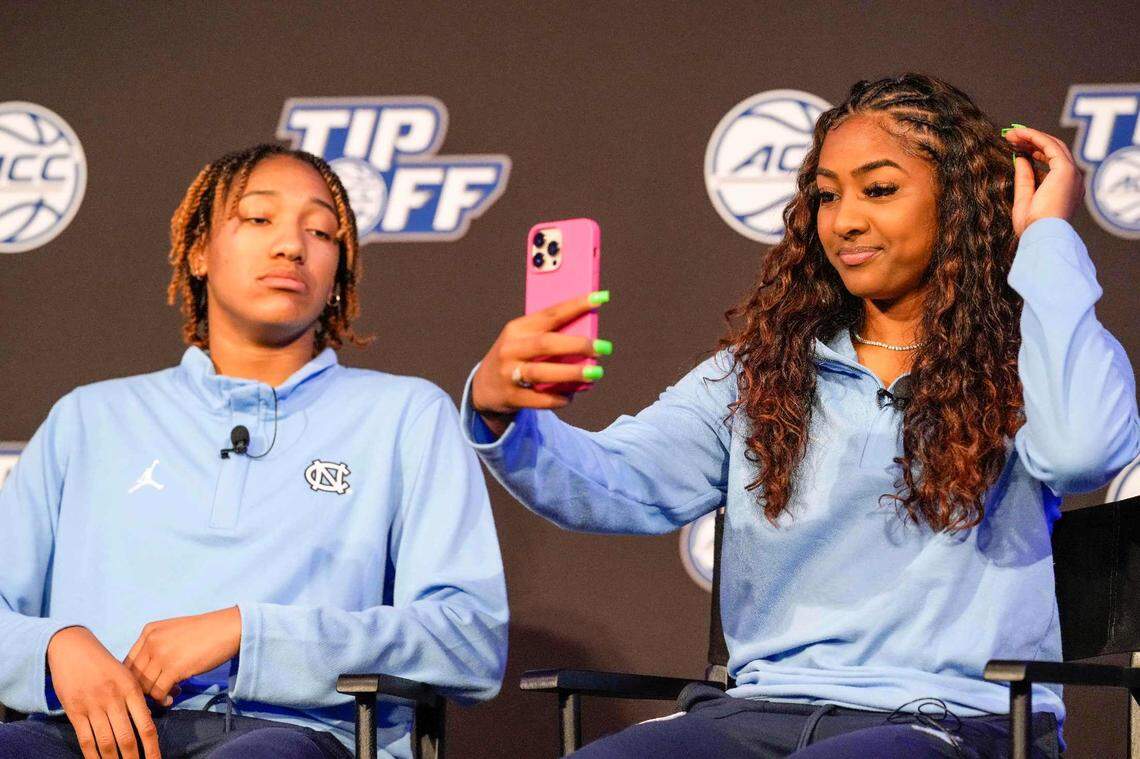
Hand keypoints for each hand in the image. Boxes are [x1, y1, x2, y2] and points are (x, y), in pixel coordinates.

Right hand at [46, 626, 161, 758]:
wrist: (73, 647)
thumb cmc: (105, 663)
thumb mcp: (127, 674)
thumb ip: (138, 695)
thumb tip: (157, 712)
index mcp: (131, 688)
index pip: (146, 725)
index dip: (152, 747)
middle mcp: (114, 698)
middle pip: (127, 738)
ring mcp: (93, 705)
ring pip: (106, 742)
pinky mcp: (74, 710)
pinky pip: (85, 739)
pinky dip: (92, 756)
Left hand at [123, 607, 241, 706]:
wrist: (228, 629)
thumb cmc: (205, 632)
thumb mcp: (173, 632)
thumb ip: (157, 647)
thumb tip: (148, 674)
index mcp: (148, 631)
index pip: (128, 662)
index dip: (135, 678)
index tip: (147, 685)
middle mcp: (151, 641)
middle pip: (134, 676)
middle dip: (143, 689)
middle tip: (158, 693)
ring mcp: (161, 654)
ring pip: (144, 686)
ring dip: (154, 696)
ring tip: (169, 695)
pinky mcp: (174, 668)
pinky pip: (158, 692)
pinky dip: (163, 699)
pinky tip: (173, 697)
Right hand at [471, 292, 610, 436]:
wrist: (484, 387)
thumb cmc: (516, 358)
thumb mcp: (524, 340)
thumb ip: (549, 336)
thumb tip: (589, 337)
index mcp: (517, 328)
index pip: (550, 314)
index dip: (576, 305)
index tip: (600, 298)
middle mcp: (511, 348)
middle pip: (546, 343)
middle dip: (577, 344)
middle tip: (604, 347)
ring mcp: (508, 373)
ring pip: (541, 372)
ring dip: (571, 373)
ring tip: (595, 373)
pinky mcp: (511, 396)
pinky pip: (537, 399)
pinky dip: (556, 398)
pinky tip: (570, 397)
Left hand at [1004, 125, 1084, 236]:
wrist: (1041, 236)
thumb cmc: (1032, 227)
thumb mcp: (1024, 199)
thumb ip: (1025, 178)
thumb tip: (1022, 158)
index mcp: (1066, 189)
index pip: (1052, 162)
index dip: (1034, 151)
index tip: (1016, 146)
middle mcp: (1073, 180)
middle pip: (1054, 150)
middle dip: (1032, 141)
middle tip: (1011, 136)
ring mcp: (1072, 174)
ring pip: (1052, 145)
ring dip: (1031, 136)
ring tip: (1011, 134)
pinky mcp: (1066, 170)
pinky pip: (1049, 145)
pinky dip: (1034, 137)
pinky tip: (1019, 134)